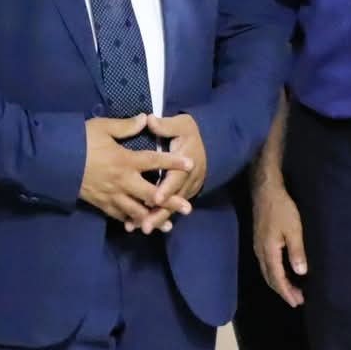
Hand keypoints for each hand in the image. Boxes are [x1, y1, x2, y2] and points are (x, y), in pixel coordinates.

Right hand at [80, 115, 194, 231]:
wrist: (54, 161)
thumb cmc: (79, 141)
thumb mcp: (102, 128)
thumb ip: (125, 126)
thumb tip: (145, 118)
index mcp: (124, 160)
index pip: (154, 161)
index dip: (173, 162)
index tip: (190, 163)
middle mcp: (122, 180)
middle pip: (151, 194)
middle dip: (170, 202)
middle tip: (187, 208)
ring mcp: (112, 195)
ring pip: (137, 211)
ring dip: (153, 218)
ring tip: (169, 225)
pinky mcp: (101, 204)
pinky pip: (119, 215)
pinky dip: (131, 221)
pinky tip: (140, 226)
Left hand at [132, 113, 208, 232]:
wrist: (211, 144)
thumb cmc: (191, 133)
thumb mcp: (182, 124)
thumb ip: (166, 125)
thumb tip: (150, 120)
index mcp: (186, 163)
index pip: (176, 179)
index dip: (166, 190)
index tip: (154, 199)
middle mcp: (188, 180)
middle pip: (173, 201)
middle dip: (158, 214)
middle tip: (144, 226)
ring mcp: (186, 190)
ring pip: (171, 208)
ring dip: (156, 219)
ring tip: (139, 229)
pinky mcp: (183, 195)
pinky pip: (170, 209)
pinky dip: (158, 218)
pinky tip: (141, 225)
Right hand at [253, 179, 308, 306]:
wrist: (266, 191)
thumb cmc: (282, 209)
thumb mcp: (294, 229)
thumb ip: (297, 251)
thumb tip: (301, 273)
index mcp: (269, 251)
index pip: (277, 278)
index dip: (287, 292)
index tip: (297, 302)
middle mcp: (261, 252)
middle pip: (270, 278)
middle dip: (283, 291)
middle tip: (297, 301)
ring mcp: (258, 246)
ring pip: (267, 272)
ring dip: (279, 283)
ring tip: (291, 290)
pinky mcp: (260, 241)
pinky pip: (266, 264)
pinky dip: (275, 273)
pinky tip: (283, 272)